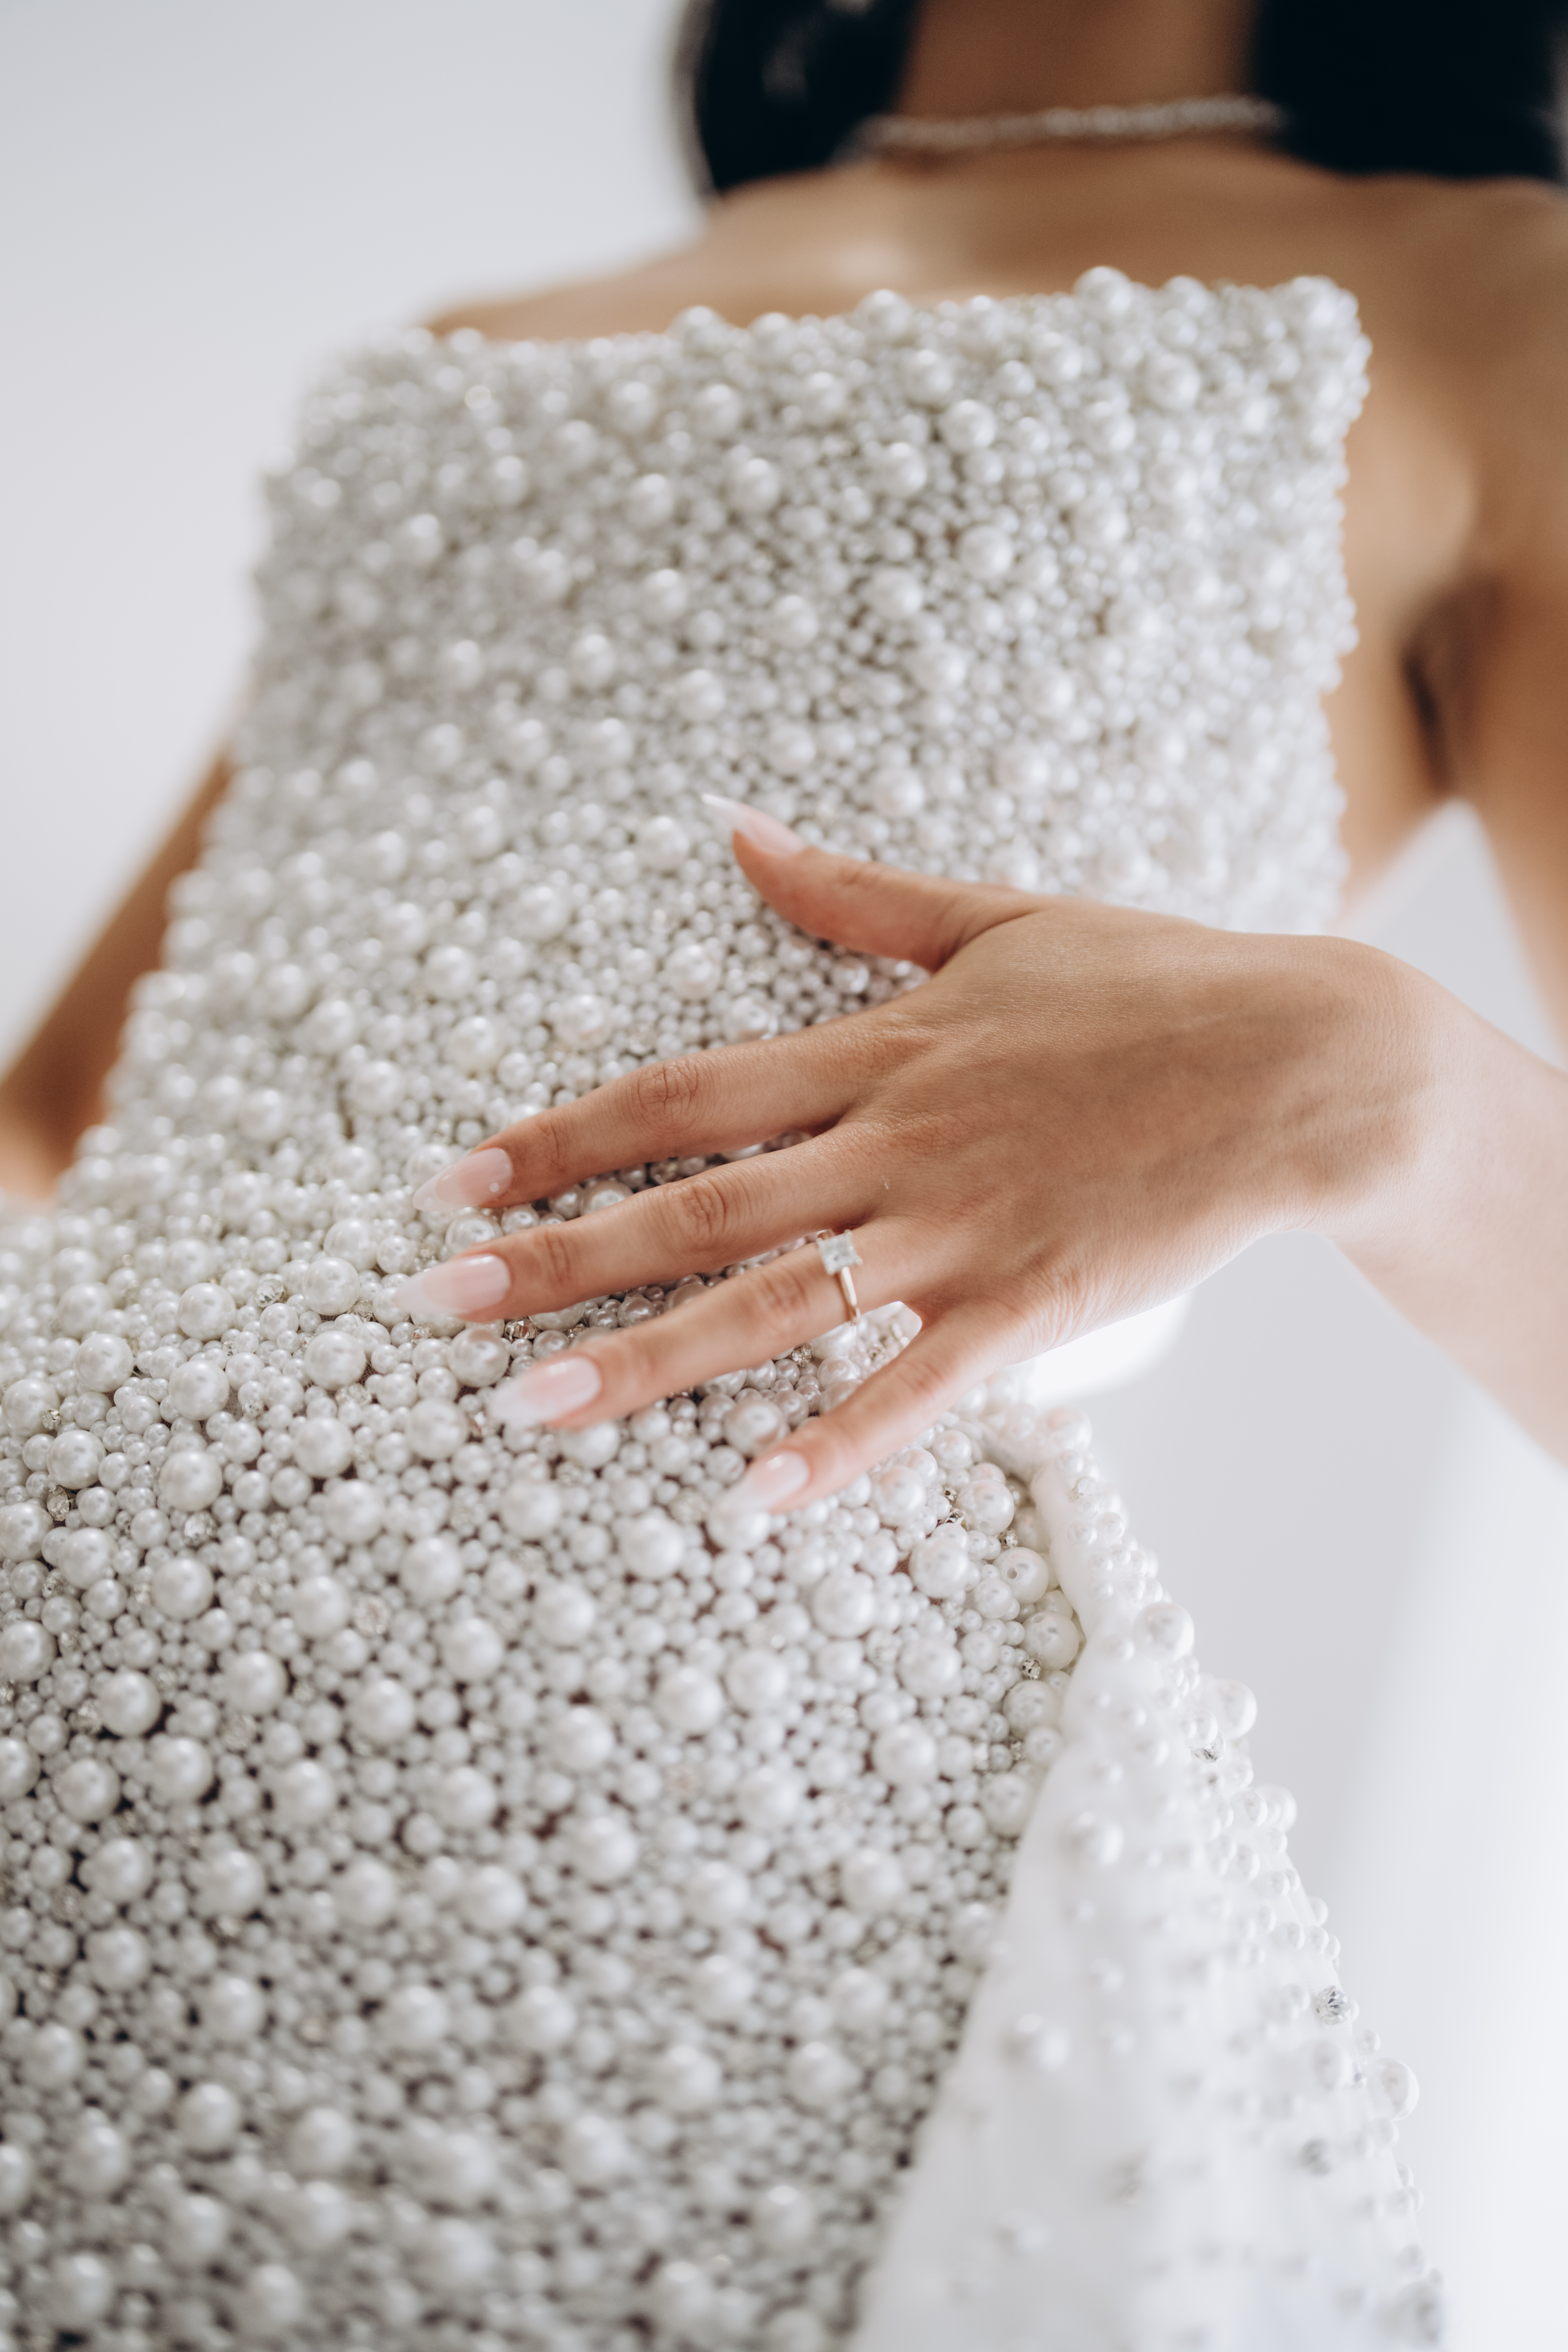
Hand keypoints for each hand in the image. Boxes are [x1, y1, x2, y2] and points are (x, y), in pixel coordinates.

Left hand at [396, 802, 1428, 1506]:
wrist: (1302, 1064)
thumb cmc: (1151, 984)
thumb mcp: (994, 916)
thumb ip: (851, 893)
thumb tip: (736, 827)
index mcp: (876, 1048)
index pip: (679, 1093)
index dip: (559, 1135)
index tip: (456, 1178)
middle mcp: (894, 1141)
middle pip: (692, 1204)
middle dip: (555, 1256)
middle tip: (433, 1303)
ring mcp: (958, 1227)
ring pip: (773, 1303)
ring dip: (646, 1359)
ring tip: (531, 1411)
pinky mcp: (1032, 1303)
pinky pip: (917, 1386)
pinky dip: (839, 1444)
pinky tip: (755, 1501)